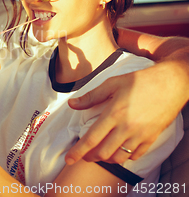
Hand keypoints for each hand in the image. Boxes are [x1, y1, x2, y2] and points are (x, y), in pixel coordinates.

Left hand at [65, 60, 187, 164]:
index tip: (69, 159)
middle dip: (90, 156)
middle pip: (103, 153)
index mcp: (114, 114)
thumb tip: (72, 104)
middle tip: (84, 154)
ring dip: (106, 158)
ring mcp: (140, 135)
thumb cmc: (140, 81)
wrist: (170, 83)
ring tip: (100, 153)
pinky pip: (135, 155)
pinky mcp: (151, 138)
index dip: (78, 151)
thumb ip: (91, 96)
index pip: (91, 139)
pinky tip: (119, 150)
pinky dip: (124, 156)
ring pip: (119, 157)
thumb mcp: (112, 83)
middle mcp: (126, 128)